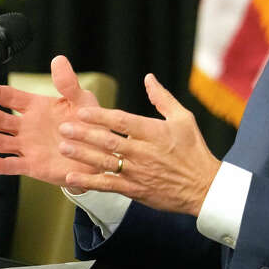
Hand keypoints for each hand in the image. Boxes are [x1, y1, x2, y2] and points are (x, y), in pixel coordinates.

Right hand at [0, 55, 102, 186]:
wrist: (100, 153)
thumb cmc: (90, 124)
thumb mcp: (82, 100)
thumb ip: (68, 83)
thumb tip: (58, 59)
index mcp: (36, 107)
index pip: (11, 97)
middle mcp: (28, 126)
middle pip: (1, 120)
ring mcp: (28, 146)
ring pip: (2, 142)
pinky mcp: (33, 165)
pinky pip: (15, 165)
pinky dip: (3, 166)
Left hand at [58, 73, 221, 215]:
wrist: (204, 187)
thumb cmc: (194, 150)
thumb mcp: (183, 118)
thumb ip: (162, 98)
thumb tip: (148, 78)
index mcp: (155, 132)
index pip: (123, 122)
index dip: (101, 116)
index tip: (82, 111)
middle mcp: (144, 152)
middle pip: (109, 141)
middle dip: (85, 134)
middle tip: (64, 128)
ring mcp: (139, 173)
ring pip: (105, 163)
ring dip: (82, 155)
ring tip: (64, 148)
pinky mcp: (136, 190)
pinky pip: (109, 186)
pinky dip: (90, 183)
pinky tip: (72, 179)